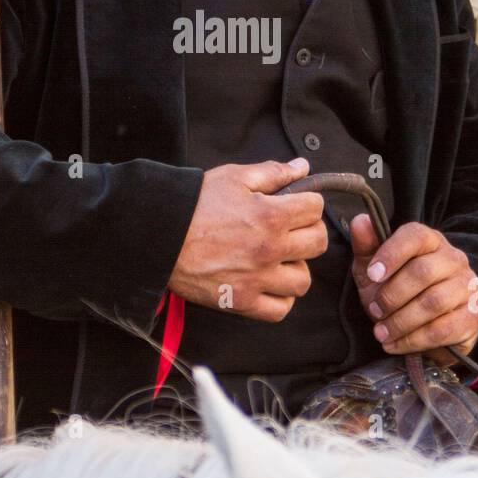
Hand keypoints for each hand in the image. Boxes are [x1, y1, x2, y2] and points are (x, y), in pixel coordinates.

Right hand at [168, 157, 327, 321]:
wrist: (160, 235)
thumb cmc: (194, 204)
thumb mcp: (234, 178)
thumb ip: (272, 172)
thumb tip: (302, 167)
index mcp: (271, 215)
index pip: (316, 208)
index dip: (307, 203)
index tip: (295, 205)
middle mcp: (269, 249)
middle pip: (317, 244)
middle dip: (308, 232)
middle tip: (290, 230)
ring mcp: (257, 278)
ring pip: (303, 281)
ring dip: (295, 268)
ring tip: (279, 259)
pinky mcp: (241, 301)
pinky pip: (279, 309)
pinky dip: (280, 299)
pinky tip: (269, 283)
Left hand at [350, 217, 477, 362]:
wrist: (424, 329)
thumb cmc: (396, 292)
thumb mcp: (374, 270)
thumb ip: (366, 246)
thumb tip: (361, 220)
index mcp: (430, 240)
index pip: (415, 236)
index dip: (391, 253)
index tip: (371, 275)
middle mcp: (454, 259)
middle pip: (423, 272)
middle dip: (392, 295)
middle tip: (374, 311)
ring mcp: (469, 287)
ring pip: (434, 302)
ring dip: (401, 321)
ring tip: (380, 332)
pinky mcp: (475, 316)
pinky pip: (444, 329)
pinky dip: (414, 340)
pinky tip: (395, 344)